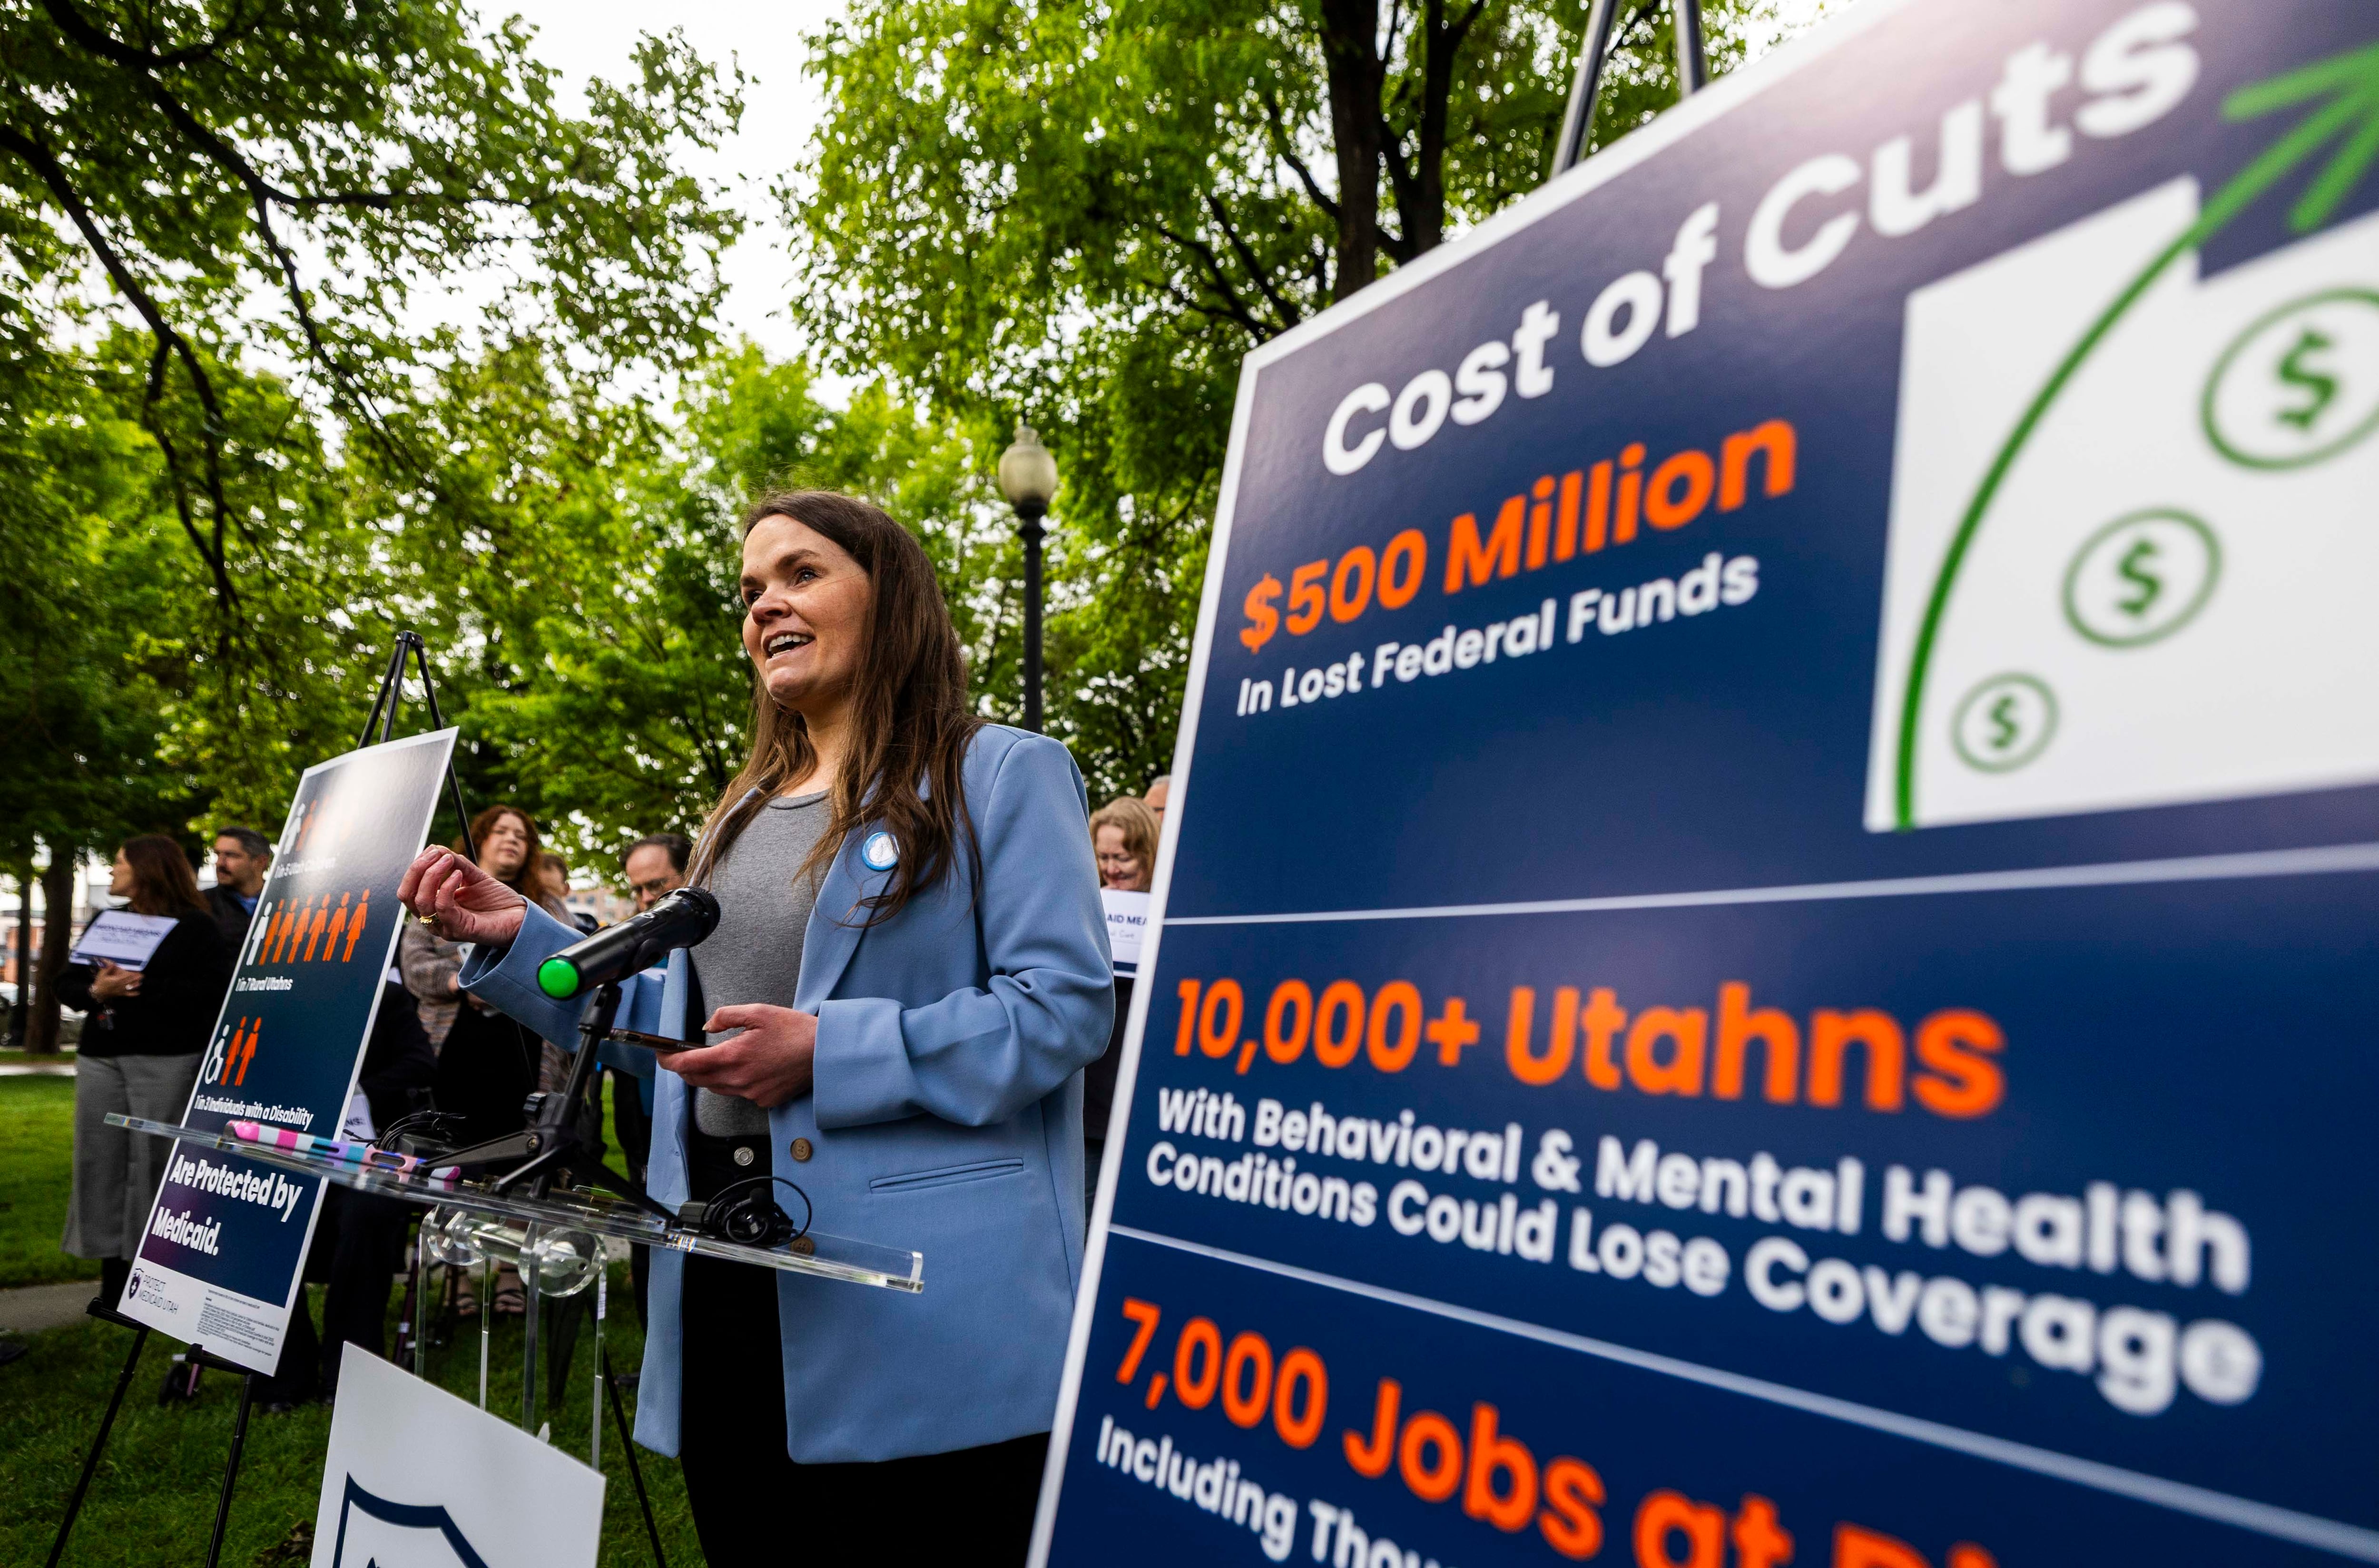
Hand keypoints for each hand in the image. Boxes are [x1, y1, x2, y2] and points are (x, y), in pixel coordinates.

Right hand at [91, 961, 141, 1000]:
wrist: (97, 993)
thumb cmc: (99, 983)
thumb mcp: (102, 974)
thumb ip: (108, 969)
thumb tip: (113, 964)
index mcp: (115, 980)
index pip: (125, 977)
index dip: (132, 975)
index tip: (137, 973)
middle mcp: (119, 986)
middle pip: (129, 982)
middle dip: (136, 979)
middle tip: (142, 976)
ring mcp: (120, 990)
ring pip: (129, 987)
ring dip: (135, 985)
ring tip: (141, 983)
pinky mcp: (119, 994)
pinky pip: (127, 994)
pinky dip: (133, 994)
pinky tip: (138, 993)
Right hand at [399, 848, 525, 947]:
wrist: (521, 918)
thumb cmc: (498, 900)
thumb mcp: (474, 876)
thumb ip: (456, 864)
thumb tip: (436, 848)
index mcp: (434, 906)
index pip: (409, 887)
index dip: (416, 866)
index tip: (433, 849)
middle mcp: (434, 918)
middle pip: (406, 895)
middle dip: (417, 869)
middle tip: (435, 853)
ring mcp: (444, 926)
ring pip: (421, 901)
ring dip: (431, 875)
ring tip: (450, 860)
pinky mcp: (458, 930)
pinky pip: (442, 907)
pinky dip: (446, 887)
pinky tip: (459, 875)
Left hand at [658, 1004, 817, 1108]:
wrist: (825, 1054)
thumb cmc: (795, 1031)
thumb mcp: (758, 1012)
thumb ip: (726, 1016)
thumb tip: (707, 1026)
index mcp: (733, 1056)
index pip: (687, 1065)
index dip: (669, 1061)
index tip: (661, 1055)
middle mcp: (738, 1080)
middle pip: (697, 1080)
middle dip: (685, 1069)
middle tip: (682, 1055)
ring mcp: (751, 1093)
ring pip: (716, 1088)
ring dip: (708, 1076)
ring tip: (712, 1059)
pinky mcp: (764, 1101)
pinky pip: (738, 1093)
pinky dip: (733, 1082)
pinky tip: (746, 1068)